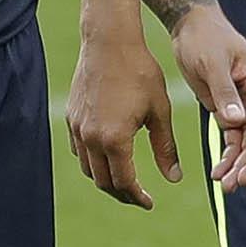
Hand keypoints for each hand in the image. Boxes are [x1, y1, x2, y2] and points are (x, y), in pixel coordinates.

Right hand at [67, 27, 180, 207]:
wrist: (110, 42)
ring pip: (88, 169)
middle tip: (139, 197)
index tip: (149, 203)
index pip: (124, 182)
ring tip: (124, 181)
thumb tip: (174, 178)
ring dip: (105, 179)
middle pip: (103, 181)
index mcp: (114, 140)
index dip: (137, 197)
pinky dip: (92, 161)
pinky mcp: (71, 118)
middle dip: (121, 193)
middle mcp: (90, 139)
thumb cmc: (141, 73)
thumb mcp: (160, 111)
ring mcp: (77, 129)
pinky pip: (79, 150)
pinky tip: (107, 157)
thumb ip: (165, 148)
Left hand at [167, 6, 245, 189]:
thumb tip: (237, 121)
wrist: (189, 27)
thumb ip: (225, 92)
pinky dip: (228, 158)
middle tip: (238, 182)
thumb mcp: (212, 62)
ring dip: (240, 165)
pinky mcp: (226, 112)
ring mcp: (243, 107)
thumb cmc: (205, 38)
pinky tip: (217, 173)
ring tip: (226, 186)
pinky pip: (232, 141)